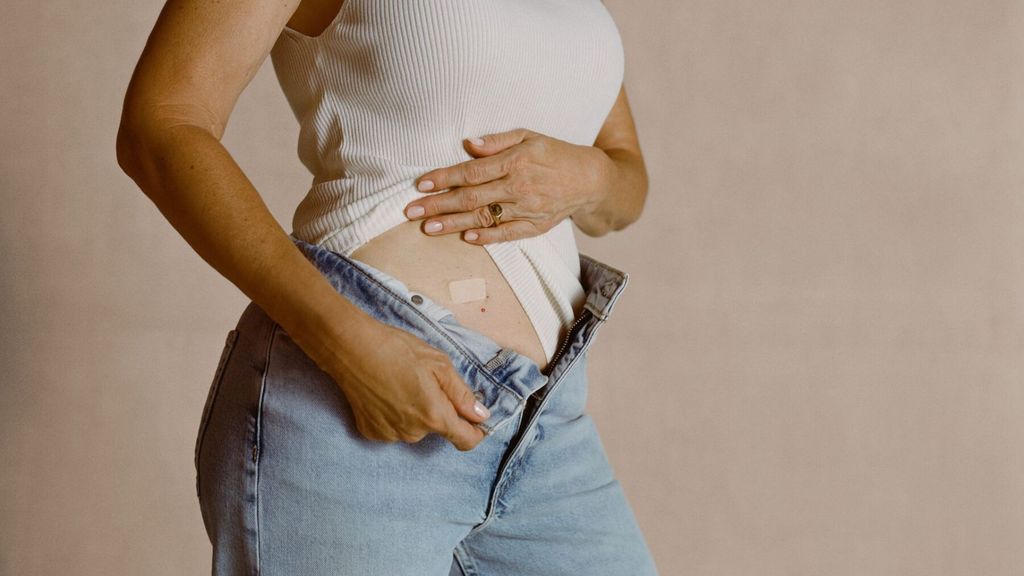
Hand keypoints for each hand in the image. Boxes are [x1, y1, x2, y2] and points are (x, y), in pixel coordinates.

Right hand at [328, 322, 491, 450]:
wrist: (351, 348)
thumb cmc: (397, 349)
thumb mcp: (439, 364)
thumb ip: (462, 394)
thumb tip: (481, 415)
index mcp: (434, 415)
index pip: (466, 440)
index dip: (476, 431)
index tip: (476, 420)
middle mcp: (413, 432)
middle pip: (438, 428)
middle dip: (438, 409)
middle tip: (425, 381)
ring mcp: (390, 435)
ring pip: (415, 427)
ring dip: (415, 411)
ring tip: (401, 383)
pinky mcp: (371, 432)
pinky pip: (394, 427)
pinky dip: (394, 413)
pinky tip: (385, 392)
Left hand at [403, 128, 614, 243]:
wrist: (591, 179)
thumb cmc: (555, 153)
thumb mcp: (529, 135)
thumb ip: (498, 140)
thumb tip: (468, 144)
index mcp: (516, 161)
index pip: (472, 171)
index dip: (444, 178)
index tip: (420, 184)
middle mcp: (520, 186)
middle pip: (471, 197)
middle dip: (438, 204)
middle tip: (411, 211)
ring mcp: (527, 209)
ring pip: (484, 218)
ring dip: (453, 224)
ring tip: (427, 228)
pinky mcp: (535, 226)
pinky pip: (507, 234)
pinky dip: (487, 237)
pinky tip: (466, 238)